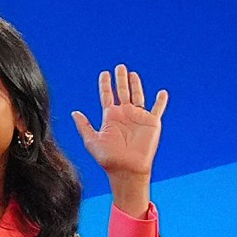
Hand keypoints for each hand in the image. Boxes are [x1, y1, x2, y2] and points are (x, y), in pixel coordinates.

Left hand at [71, 64, 167, 215]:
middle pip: (122, 92)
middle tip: (119, 67)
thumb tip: (74, 112)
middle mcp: (124, 115)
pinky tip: (162, 92)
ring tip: (132, 73)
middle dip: (120, 80)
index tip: (104, 73)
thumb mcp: (92, 140)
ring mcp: (138, 117)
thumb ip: (84, 126)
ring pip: (138, 96)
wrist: (126, 169)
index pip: (107, 96)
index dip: (105, 85)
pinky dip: (161, 101)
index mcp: (110, 117)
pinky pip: (158, 109)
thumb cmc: (108, 158)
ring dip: (136, 85)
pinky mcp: (152, 123)